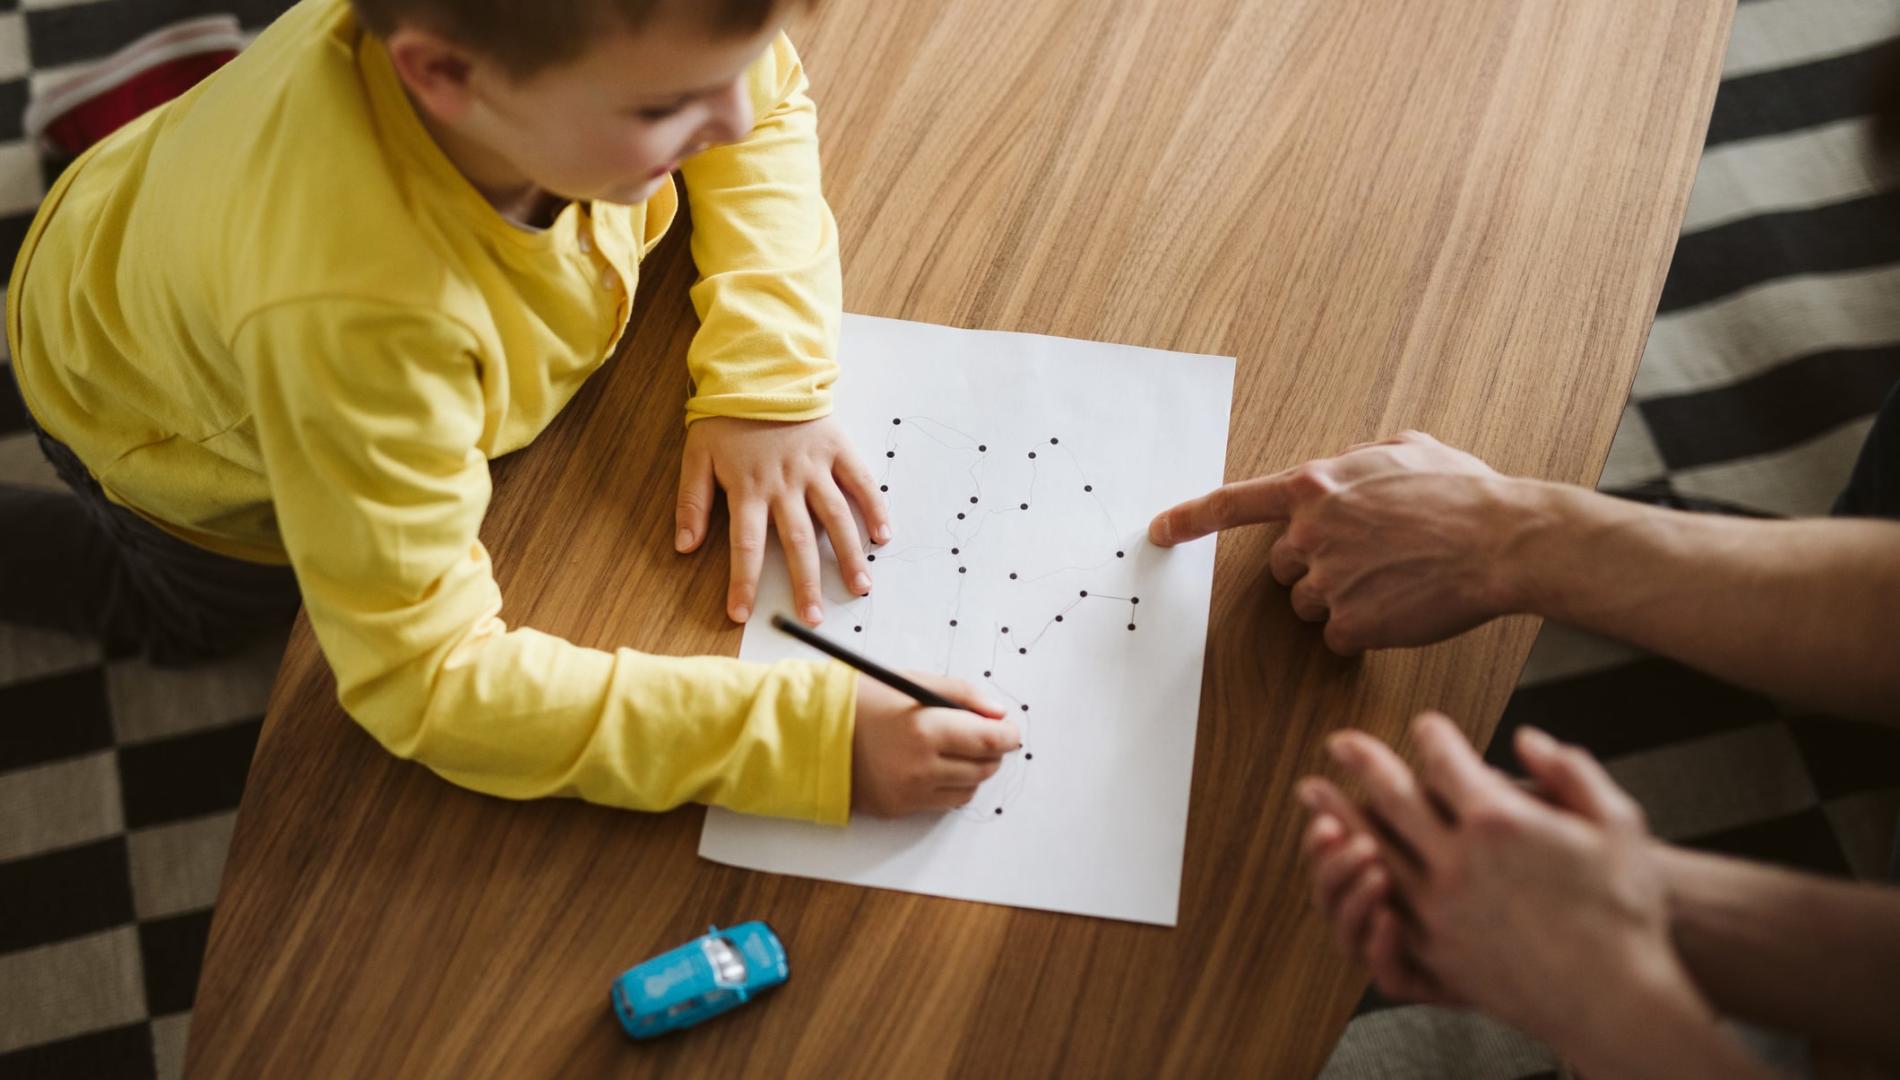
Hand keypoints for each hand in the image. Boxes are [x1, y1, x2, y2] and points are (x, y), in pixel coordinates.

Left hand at [676, 416, 891, 624]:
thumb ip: (692, 502)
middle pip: (797, 542)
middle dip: (806, 583)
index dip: (743, 582)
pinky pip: (860, 482)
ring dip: (849, 555)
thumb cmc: (727, 417)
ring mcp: (814, 467)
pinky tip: (884, 536)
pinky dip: (874, 508)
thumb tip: (684, 546)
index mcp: (748, 488)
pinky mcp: (837, 450)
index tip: (742, 615)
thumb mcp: (696, 456)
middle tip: (814, 618)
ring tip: (860, 587)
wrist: (759, 369)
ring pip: (835, 518)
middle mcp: (784, 483)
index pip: (745, 546)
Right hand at [851, 673, 1020, 816]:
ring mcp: (909, 792)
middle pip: (984, 767)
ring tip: (956, 750)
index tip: (1008, 728)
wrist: (810, 733)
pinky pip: (943, 804)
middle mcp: (921, 767)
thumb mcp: (911, 681)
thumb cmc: (861, 701)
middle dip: (992, 750)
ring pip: (968, 789)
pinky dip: (950, 786)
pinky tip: (936, 767)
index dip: (1007, 734)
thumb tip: (998, 713)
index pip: (989, 740)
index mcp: (925, 729)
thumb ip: (961, 694)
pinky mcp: (898, 809)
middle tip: (984, 735)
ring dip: (973, 770)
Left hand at [1147, 431, 1536, 653]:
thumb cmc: (1465, 493)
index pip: (1233, 504)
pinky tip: (1403, 606)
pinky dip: (1368, 628)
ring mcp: (1327, 581)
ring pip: (1311, 603)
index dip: (1190, 518)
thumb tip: (1345, 465)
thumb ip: (1358, 457)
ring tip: (1397, 577)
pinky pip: (1340, 635)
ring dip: (1343, 597)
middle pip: (1285, 565)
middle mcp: (1310, 532)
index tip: (1158, 531)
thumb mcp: (1406, 448)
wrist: (1504, 541)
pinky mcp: (1349, 625)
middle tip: (1373, 556)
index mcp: (1317, 486)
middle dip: (1317, 564)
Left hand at [1300, 714, 1705, 1058]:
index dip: (1432, 736)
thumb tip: (1527, 737)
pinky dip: (1357, 881)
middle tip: (1338, 742)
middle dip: (1364, 763)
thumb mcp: (1618, 823)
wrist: (1618, 997)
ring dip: (1339, 815)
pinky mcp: (1435, 950)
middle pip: (1392, 797)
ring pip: (1372, 849)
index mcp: (1499, 821)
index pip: (1445, 760)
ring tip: (1314, 792)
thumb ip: (1571, 770)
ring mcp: (1439, 909)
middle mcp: (1458, 861)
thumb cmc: (1625, 907)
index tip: (1425, 726)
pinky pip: (1381, 909)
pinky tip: (1347, 865)